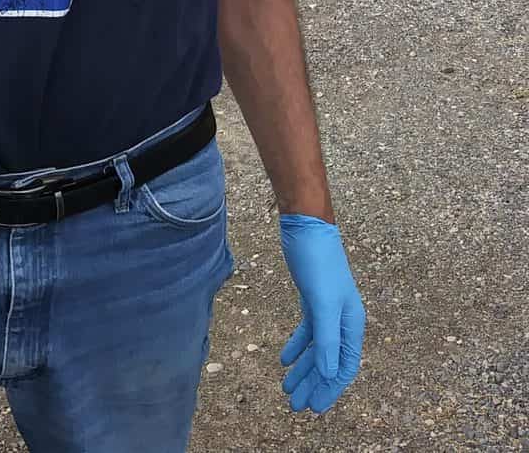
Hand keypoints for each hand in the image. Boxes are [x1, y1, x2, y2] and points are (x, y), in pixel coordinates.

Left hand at [279, 214, 364, 413]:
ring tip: (287, 389)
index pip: (343, 366)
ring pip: (317, 348)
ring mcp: (327, 309)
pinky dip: (297, 346)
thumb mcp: (322, 302)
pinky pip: (307, 331)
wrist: (306, 227)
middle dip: (313, 384)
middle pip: (328, 361)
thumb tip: (329, 373)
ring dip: (303, 369)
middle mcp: (342, 319)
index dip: (330, 389)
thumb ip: (326, 338)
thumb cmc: (319, 262)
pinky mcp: (312, 299)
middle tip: (296, 406)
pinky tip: (284, 359)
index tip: (315, 408)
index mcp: (351, 323)